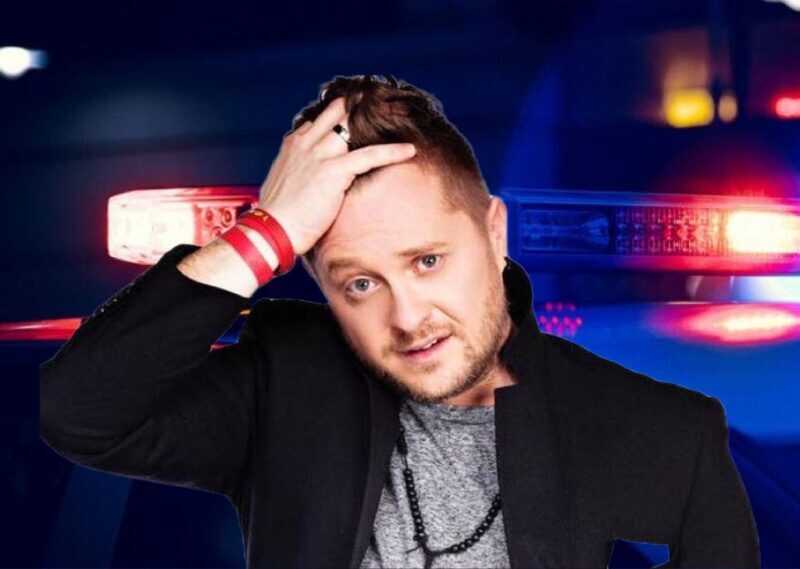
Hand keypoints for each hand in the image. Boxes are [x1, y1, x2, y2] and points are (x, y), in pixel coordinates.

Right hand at [257, 97, 416, 255]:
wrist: (271, 230)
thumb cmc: (277, 216)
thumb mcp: (283, 186)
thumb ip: (297, 174)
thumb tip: (307, 182)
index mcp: (293, 145)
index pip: (319, 120)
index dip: (338, 117)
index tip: (355, 114)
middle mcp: (306, 143)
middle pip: (336, 113)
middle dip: (357, 107)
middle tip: (381, 101)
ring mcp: (320, 154)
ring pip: (352, 127)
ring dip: (376, 122)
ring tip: (398, 115)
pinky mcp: (334, 170)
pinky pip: (369, 155)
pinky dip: (391, 152)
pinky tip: (409, 150)